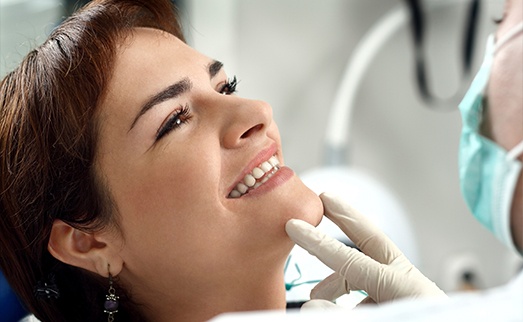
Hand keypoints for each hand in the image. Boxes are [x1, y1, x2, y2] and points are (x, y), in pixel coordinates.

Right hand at [285, 192, 445, 303]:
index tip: (294, 226)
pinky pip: (365, 289)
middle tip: (324, 199)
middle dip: (345, 217)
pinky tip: (338, 309)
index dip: (317, 242)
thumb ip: (341, 312)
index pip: (349, 259)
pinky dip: (347, 295)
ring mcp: (398, 289)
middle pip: (369, 239)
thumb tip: (314, 304)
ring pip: (361, 270)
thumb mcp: (382, 316)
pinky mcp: (394, 299)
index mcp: (400, 284)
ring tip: (318, 296)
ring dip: (337, 276)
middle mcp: (400, 280)